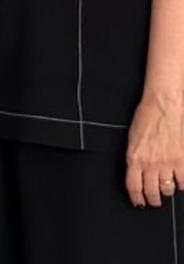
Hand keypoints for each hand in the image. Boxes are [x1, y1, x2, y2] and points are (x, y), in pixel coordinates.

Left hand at [126, 93, 183, 207]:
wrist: (163, 107)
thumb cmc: (146, 118)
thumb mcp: (132, 139)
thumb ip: (135, 157)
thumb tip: (137, 173)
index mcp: (134, 157)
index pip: (133, 186)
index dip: (136, 198)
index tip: (139, 203)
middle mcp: (150, 163)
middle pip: (151, 191)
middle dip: (152, 200)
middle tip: (154, 201)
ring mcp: (167, 163)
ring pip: (167, 189)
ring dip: (167, 191)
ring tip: (166, 190)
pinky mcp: (182, 161)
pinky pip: (183, 182)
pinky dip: (181, 185)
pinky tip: (179, 181)